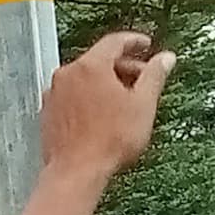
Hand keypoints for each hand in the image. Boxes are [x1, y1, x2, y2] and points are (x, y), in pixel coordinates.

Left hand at [39, 31, 171, 183]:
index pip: (115, 42)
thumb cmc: (109, 141)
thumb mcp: (143, 105)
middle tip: (143, 78)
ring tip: (125, 100)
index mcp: (90, 66)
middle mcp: (67, 75)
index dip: (135, 42)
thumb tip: (165, 58)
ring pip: (84, 78)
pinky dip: (89, 97)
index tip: (146, 45)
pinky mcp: (48, 112)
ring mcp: (54, 93)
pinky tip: (102, 115)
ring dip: (106, 83)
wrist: (76, 172)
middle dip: (124, 67)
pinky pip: (72, 95)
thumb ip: (155, 76)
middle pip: (99, 60)